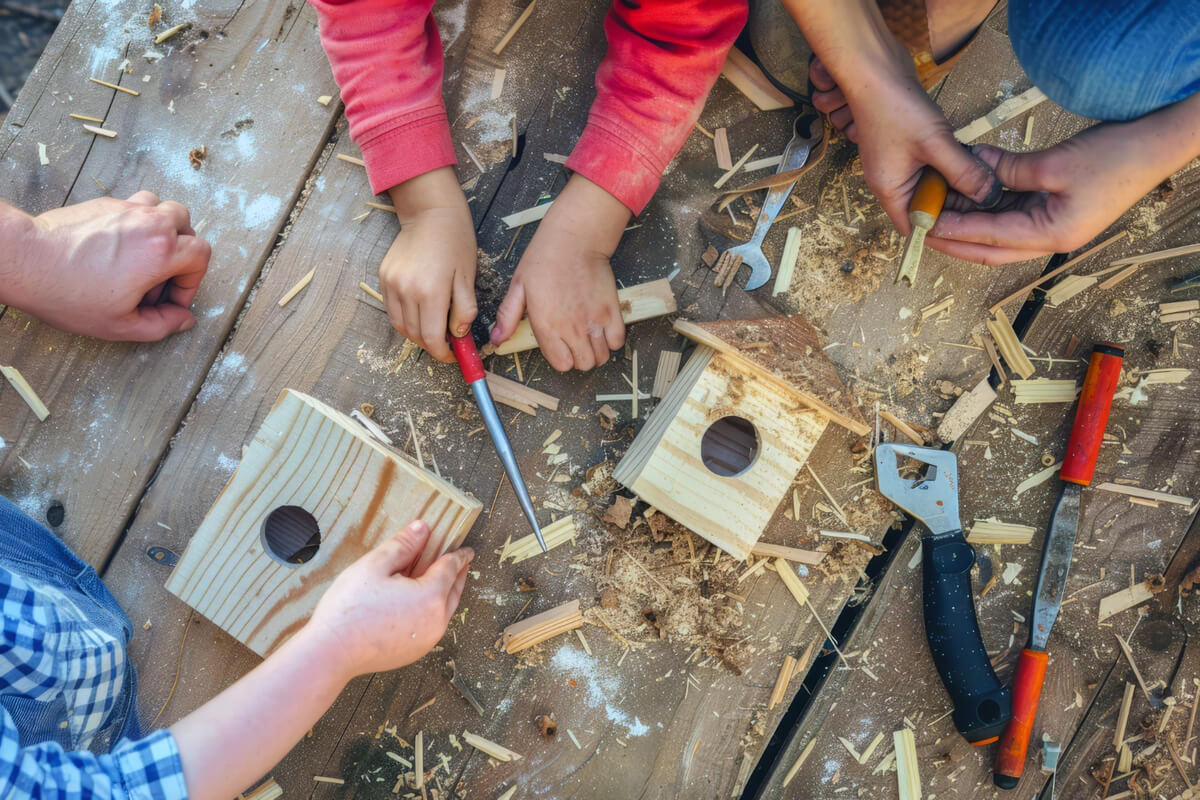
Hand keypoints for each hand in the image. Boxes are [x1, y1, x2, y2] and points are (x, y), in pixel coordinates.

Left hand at [17, 191, 209, 340]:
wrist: (26, 261)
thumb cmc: (68, 292)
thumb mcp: (121, 325)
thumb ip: (162, 325)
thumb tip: (183, 320)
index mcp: (161, 252)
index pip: (201, 256)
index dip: (192, 282)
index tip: (171, 299)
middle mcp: (149, 223)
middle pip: (186, 226)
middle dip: (181, 253)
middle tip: (159, 278)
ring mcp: (126, 209)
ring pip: (162, 208)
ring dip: (163, 230)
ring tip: (146, 255)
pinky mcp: (104, 204)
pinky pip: (135, 206)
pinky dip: (137, 224)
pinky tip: (120, 247)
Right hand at [304, 520, 473, 679]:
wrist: (331, 653)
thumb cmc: (350, 609)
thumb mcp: (374, 565)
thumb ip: (402, 545)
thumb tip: (422, 529)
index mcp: (431, 596)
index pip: (451, 568)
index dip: (459, 555)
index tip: (466, 550)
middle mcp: (436, 621)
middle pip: (455, 590)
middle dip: (458, 574)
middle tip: (459, 562)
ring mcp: (427, 640)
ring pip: (445, 610)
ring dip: (446, 592)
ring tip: (439, 578)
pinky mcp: (414, 652)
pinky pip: (432, 625)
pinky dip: (432, 610)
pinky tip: (418, 602)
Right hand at [381, 167, 476, 362]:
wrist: (429, 213)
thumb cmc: (455, 241)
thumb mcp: (468, 277)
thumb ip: (464, 310)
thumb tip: (458, 335)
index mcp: (430, 291)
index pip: (432, 338)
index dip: (443, 353)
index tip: (453, 355)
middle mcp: (406, 290)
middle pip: (415, 336)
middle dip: (432, 345)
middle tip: (447, 343)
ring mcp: (391, 284)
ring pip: (400, 326)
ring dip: (417, 335)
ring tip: (434, 328)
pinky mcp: (383, 278)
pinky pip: (392, 310)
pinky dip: (405, 319)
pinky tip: (420, 313)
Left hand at [491, 176, 628, 370]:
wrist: (575, 239)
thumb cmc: (545, 258)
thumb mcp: (518, 286)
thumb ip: (508, 317)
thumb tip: (497, 339)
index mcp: (547, 325)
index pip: (560, 364)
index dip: (560, 358)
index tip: (559, 346)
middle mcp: (572, 328)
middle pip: (583, 364)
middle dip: (578, 358)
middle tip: (574, 342)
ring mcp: (594, 321)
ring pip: (601, 357)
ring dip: (595, 351)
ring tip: (589, 336)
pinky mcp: (612, 311)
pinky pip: (618, 341)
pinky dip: (612, 340)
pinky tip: (603, 329)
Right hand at [810, 53, 1001, 233]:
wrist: (874, 70)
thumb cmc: (895, 107)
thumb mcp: (936, 143)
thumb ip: (963, 171)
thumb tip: (988, 195)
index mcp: (889, 189)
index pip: (914, 227)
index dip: (941, 229)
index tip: (971, 223)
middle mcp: (890, 182)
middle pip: (925, 207)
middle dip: (953, 204)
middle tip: (985, 198)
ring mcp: (897, 165)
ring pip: (930, 186)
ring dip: (953, 183)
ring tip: (980, 178)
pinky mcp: (905, 149)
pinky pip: (930, 168)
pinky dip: (948, 166)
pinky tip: (967, 157)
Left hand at [928, 122, 1181, 264]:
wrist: (1156, 146)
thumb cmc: (1115, 156)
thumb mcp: (1054, 163)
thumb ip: (1009, 169)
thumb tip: (975, 166)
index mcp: (1051, 235)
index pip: (990, 237)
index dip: (955, 230)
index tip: (925, 223)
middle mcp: (1051, 240)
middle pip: (991, 248)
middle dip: (956, 240)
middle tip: (922, 229)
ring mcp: (1055, 228)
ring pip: (1001, 235)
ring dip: (972, 225)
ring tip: (939, 212)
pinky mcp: (1057, 212)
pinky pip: (1015, 216)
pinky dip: (992, 208)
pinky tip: (970, 196)